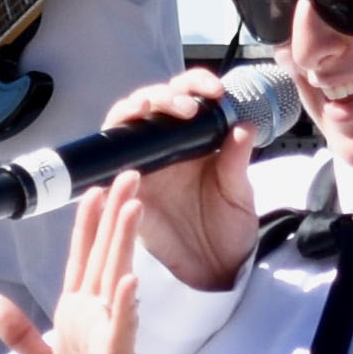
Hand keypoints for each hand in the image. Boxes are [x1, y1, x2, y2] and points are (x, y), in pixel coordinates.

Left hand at [0, 185, 147, 353]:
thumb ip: (20, 333)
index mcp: (78, 313)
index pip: (83, 259)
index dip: (87, 224)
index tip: (95, 191)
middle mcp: (96, 316)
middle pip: (105, 257)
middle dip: (116, 217)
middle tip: (130, 178)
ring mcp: (109, 334)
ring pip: (116, 279)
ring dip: (123, 245)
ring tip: (132, 209)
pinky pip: (122, 329)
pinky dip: (125, 306)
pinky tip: (128, 282)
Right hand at [79, 68, 262, 287]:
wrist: (216, 269)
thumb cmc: (229, 228)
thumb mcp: (238, 191)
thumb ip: (237, 160)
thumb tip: (243, 125)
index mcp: (194, 139)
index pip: (188, 96)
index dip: (196, 84)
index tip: (214, 91)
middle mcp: (165, 146)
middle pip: (151, 103)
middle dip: (163, 95)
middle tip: (184, 107)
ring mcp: (143, 166)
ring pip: (125, 124)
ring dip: (133, 109)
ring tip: (151, 109)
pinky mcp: (124, 190)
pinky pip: (109, 166)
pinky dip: (113, 151)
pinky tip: (129, 145)